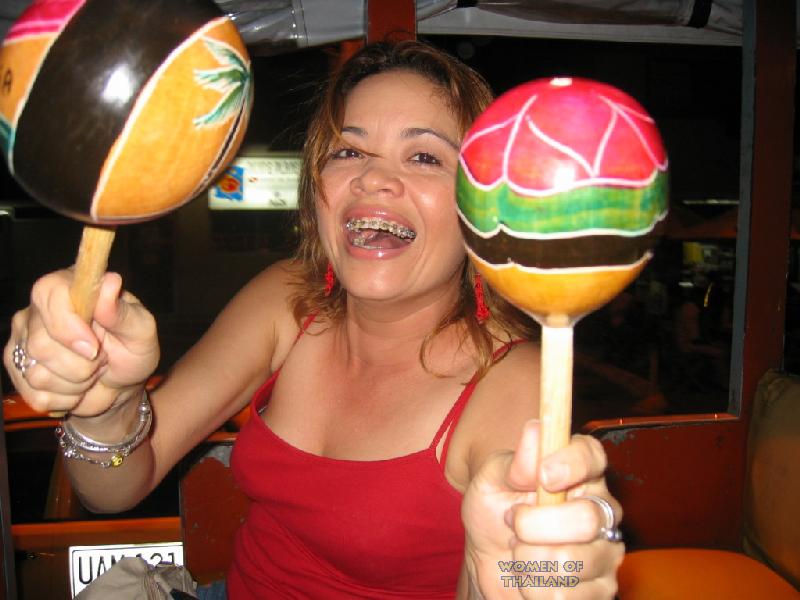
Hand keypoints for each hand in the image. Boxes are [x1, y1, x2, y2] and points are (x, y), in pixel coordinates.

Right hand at [3, 270, 158, 416]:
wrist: (122, 384)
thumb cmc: (132, 350)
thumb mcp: (141, 330)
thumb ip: (123, 311)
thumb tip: (109, 283)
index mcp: (69, 289)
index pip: (48, 293)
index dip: (67, 325)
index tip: (93, 347)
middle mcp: (38, 312)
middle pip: (41, 344)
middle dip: (82, 364)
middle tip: (101, 358)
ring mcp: (24, 342)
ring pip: (38, 375)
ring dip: (77, 383)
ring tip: (91, 371)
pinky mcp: (19, 371)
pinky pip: (37, 395)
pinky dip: (66, 398)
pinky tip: (77, 386)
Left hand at [462, 420, 623, 598]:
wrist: (489, 563)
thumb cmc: (493, 513)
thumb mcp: (490, 482)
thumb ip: (513, 462)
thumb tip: (536, 430)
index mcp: (577, 470)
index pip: (593, 456)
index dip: (572, 464)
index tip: (543, 475)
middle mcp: (600, 507)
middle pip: (586, 518)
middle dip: (534, 527)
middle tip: (513, 523)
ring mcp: (606, 550)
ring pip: (572, 561)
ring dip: (528, 560)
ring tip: (520, 552)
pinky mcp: (602, 589)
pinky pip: (567, 594)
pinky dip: (534, 588)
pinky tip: (532, 577)